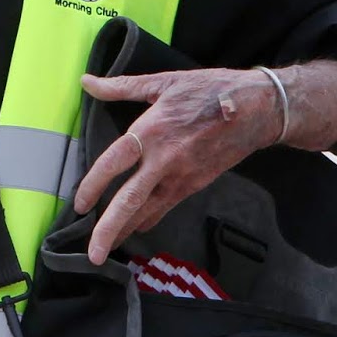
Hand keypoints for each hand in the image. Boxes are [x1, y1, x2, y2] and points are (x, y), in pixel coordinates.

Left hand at [71, 68, 282, 264]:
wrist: (257, 109)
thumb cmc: (209, 90)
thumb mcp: (163, 82)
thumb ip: (121, 87)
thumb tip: (88, 83)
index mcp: (152, 131)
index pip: (113, 163)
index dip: (93, 184)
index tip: (79, 204)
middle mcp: (164, 160)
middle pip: (130, 201)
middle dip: (108, 229)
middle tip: (91, 254)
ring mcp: (181, 176)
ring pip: (147, 211)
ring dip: (125, 231)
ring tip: (105, 250)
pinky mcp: (194, 184)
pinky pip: (165, 207)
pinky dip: (147, 220)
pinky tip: (135, 229)